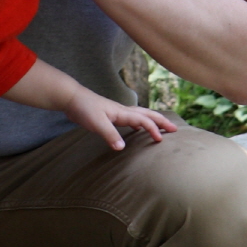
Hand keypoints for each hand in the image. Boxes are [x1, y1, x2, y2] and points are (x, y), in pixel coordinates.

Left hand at [60, 84, 178, 152]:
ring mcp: (117, 112)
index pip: (143, 120)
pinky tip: (136, 128)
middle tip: (174, 128)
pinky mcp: (110, 115)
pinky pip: (130, 117)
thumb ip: (109, 135)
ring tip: (161, 126)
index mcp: (121, 112)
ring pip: (140, 114)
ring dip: (152, 120)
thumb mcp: (96, 123)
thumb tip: (122, 148)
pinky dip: (138, 122)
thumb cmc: (84, 108)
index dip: (153, 129)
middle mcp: (122, 111)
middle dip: (161, 121)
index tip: (160, 140)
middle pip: (146, 114)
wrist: (71, 98)